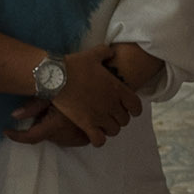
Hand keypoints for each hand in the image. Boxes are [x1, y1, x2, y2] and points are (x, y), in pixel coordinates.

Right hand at [5, 45, 142, 147]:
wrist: (56, 76)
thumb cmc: (74, 65)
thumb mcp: (93, 55)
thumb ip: (105, 53)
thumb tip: (111, 52)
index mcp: (118, 89)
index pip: (136, 106)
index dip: (133, 109)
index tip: (128, 109)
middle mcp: (112, 104)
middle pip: (124, 120)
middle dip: (119, 118)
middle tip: (110, 115)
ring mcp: (100, 116)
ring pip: (114, 131)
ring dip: (109, 128)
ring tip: (102, 124)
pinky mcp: (86, 124)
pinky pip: (99, 140)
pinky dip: (98, 140)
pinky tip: (92, 133)